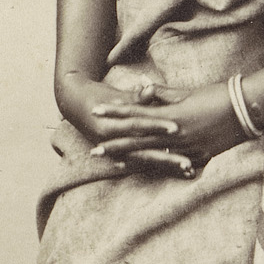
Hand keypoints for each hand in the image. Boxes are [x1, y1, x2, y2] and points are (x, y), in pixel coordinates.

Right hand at [57, 72, 192, 176]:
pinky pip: (140, 166)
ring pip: (146, 162)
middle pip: (144, 151)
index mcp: (111, 124)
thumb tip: (150, 87)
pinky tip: (175, 175)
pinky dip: (159, 170)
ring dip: (167, 168)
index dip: (156, 126)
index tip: (176, 129)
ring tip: (189, 171)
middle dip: (167, 159)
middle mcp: (112, 142)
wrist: (75, 104)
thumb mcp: (117, 96)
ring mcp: (114, 152)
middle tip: (188, 164)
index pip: (137, 125)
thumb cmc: (100, 96)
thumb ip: (136, 96)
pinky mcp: (117, 157)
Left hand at [89, 80, 244, 174]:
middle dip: (115, 145)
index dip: (115, 113)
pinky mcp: (200, 157)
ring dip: (132, 160)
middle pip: (139, 140)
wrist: (249, 109)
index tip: (96, 111)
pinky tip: (146, 171)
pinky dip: (160, 167)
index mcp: (173, 115)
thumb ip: (164, 95)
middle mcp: (177, 135)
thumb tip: (142, 89)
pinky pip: (175, 164)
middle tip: (94, 149)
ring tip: (114, 163)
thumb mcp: (188, 92)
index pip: (137, 114)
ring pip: (154, 156)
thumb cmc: (218, 94)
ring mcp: (188, 149)